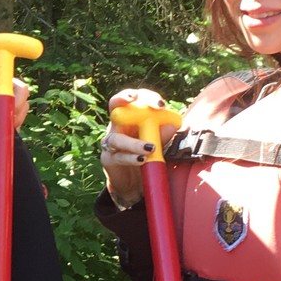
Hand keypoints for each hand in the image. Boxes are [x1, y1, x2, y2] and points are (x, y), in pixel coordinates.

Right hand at [101, 88, 173, 208]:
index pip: (133, 100)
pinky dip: (131, 158)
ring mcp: (110, 143)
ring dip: (134, 142)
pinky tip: (142, 159)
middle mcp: (117, 126)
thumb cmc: (146, 156)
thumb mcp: (157, 143)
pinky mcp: (108, 159)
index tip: (160, 104)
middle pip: (115, 106)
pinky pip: (118, 156)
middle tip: (135, 99)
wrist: (135, 183)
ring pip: (117, 138)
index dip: (144, 97)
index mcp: (130, 119)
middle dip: (123, 98)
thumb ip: (162, 134)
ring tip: (150, 148)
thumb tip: (172, 123)